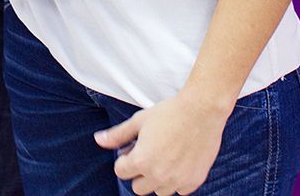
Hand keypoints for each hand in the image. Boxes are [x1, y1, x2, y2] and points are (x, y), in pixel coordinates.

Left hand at [95, 91, 227, 195]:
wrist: (202, 110)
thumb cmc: (168, 113)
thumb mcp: (139, 120)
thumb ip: (118, 135)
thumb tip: (98, 140)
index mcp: (141, 161)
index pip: (121, 171)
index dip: (125, 157)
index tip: (134, 146)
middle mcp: (158, 176)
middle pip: (138, 187)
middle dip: (139, 171)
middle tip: (149, 152)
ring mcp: (177, 181)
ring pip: (158, 191)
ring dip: (158, 178)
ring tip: (164, 155)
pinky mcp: (193, 182)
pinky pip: (178, 190)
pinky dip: (176, 180)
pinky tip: (179, 160)